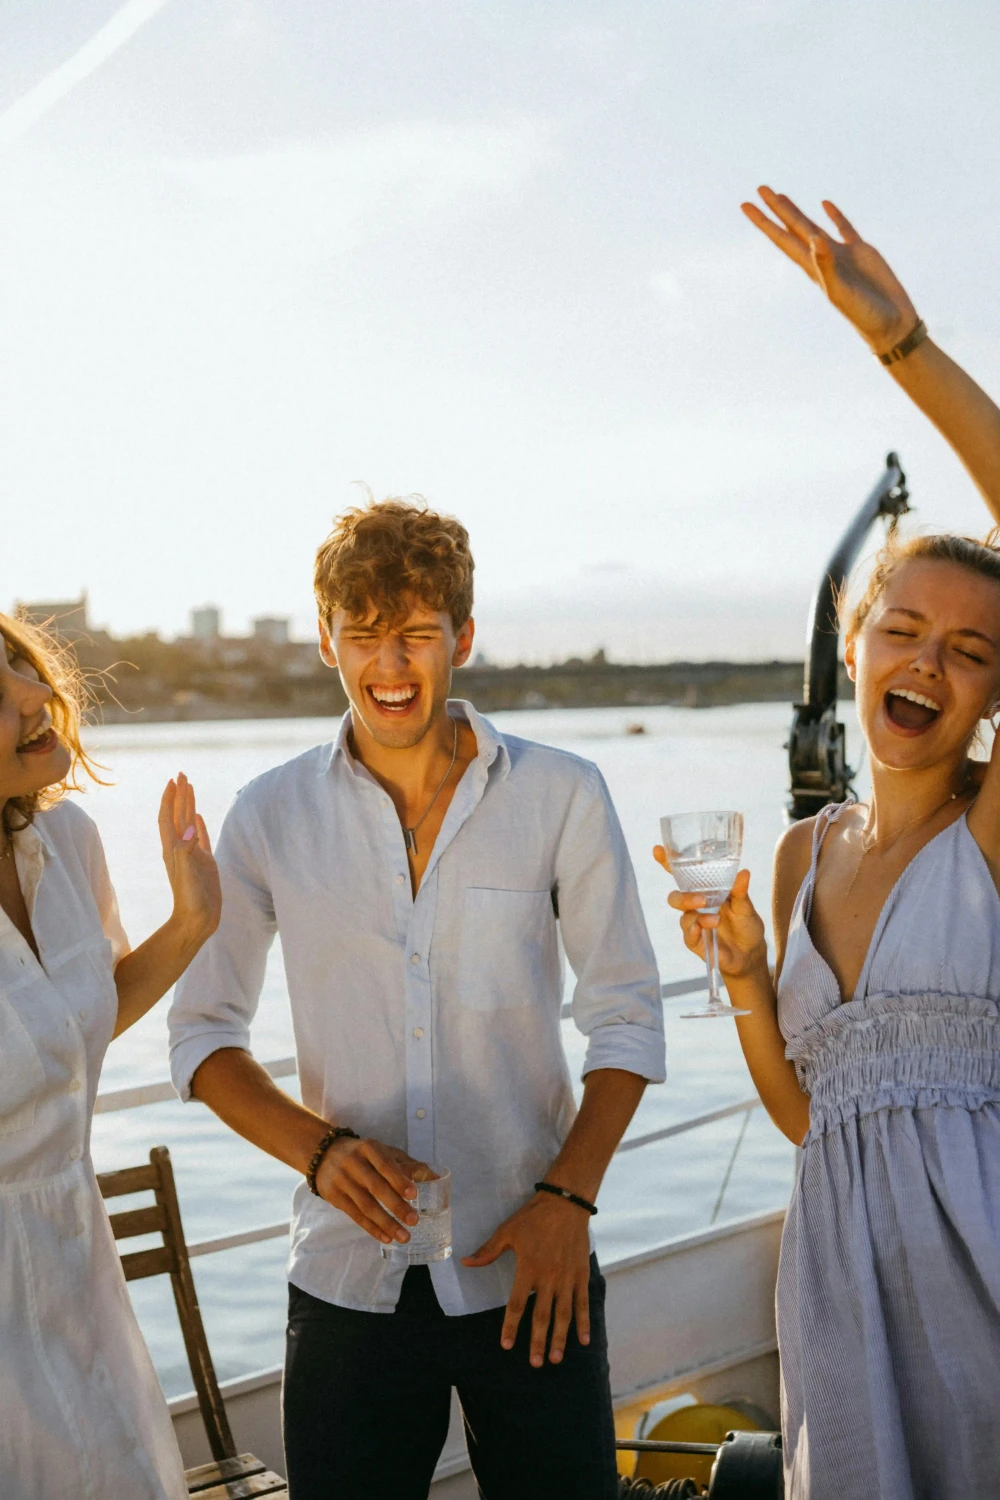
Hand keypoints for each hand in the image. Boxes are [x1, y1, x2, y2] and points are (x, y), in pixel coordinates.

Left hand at [159, 774, 220, 940]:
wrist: (197, 920)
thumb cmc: (189, 898)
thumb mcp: (186, 872)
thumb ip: (186, 848)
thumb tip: (191, 824)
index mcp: (173, 848)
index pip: (169, 817)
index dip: (170, 799)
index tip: (173, 781)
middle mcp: (181, 848)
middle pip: (178, 815)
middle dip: (180, 795)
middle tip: (182, 774)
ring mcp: (193, 854)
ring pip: (189, 823)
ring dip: (189, 805)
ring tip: (190, 787)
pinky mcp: (205, 862)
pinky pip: (202, 838)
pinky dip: (200, 825)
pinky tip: (199, 816)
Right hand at [314, 1136, 424, 1244]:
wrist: (323, 1154)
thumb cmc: (362, 1154)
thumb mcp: (382, 1152)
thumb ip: (406, 1164)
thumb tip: (435, 1177)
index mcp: (369, 1148)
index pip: (385, 1165)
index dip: (399, 1180)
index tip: (414, 1194)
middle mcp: (354, 1163)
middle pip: (376, 1187)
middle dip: (396, 1206)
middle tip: (414, 1221)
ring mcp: (342, 1180)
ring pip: (366, 1205)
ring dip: (386, 1223)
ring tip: (404, 1236)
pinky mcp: (334, 1197)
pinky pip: (355, 1215)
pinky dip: (371, 1228)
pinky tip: (385, 1238)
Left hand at [462, 1194, 591, 1365]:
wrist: (565, 1203)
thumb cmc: (533, 1218)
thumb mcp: (507, 1231)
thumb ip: (488, 1251)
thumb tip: (465, 1262)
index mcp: (528, 1268)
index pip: (517, 1304)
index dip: (511, 1326)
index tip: (506, 1345)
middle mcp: (548, 1278)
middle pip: (542, 1316)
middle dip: (537, 1341)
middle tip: (535, 1363)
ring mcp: (567, 1278)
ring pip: (563, 1314)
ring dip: (560, 1338)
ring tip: (556, 1358)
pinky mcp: (581, 1275)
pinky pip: (583, 1303)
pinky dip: (584, 1322)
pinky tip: (584, 1340)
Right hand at [653, 848, 766, 983]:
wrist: (751, 953)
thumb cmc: (746, 924)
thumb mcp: (746, 906)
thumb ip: (740, 891)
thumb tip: (743, 872)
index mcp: (706, 890)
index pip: (683, 875)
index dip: (668, 863)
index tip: (658, 850)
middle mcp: (696, 905)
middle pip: (677, 896)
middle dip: (684, 897)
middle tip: (701, 900)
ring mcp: (695, 923)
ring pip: (682, 916)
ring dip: (695, 916)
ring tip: (714, 920)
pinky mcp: (696, 941)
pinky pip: (688, 936)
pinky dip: (692, 932)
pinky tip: (700, 930)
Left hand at [741, 186, 918, 355]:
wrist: (889, 323)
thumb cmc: (863, 313)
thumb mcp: (841, 291)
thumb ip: (826, 266)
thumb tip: (812, 238)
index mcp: (812, 268)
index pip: (782, 239)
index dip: (764, 223)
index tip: (745, 205)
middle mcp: (822, 258)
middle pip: (793, 228)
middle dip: (775, 209)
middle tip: (759, 189)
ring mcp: (840, 254)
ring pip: (813, 226)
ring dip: (796, 212)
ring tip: (780, 197)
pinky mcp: (861, 251)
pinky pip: (844, 228)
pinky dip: (835, 216)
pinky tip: (825, 204)